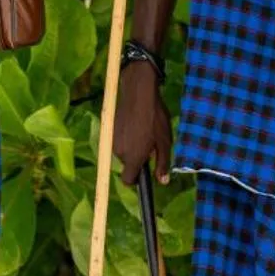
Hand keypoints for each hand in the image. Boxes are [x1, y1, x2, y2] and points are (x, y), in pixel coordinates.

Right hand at [115, 61, 172, 185]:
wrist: (139, 93)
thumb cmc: (155, 119)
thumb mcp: (165, 142)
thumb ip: (162, 164)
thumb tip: (163, 182)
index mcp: (132, 158)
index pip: (128, 180)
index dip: (136, 180)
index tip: (145, 171)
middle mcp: (119, 152)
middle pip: (127, 164)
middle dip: (138, 158)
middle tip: (151, 144)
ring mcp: (113, 140)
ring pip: (124, 151)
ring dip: (133, 146)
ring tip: (145, 131)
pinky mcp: (110, 129)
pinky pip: (120, 140)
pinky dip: (127, 137)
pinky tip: (137, 124)